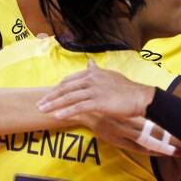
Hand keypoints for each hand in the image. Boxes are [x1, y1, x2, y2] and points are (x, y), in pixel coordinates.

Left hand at [36, 59, 176, 155]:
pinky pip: (78, 107)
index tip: (49, 95)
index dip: (58, 88)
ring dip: (53, 104)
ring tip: (42, 110)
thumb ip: (97, 71)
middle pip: (65, 88)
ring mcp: (94, 90)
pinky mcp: (98, 102)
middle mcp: (91, 79)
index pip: (69, 80)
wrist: (140, 97)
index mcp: (93, 73)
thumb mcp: (110, 75)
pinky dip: (66, 112)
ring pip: (69, 97)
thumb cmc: (127, 89)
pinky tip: (57, 116)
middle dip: (51, 96)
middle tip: (39, 104)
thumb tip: (89, 64)